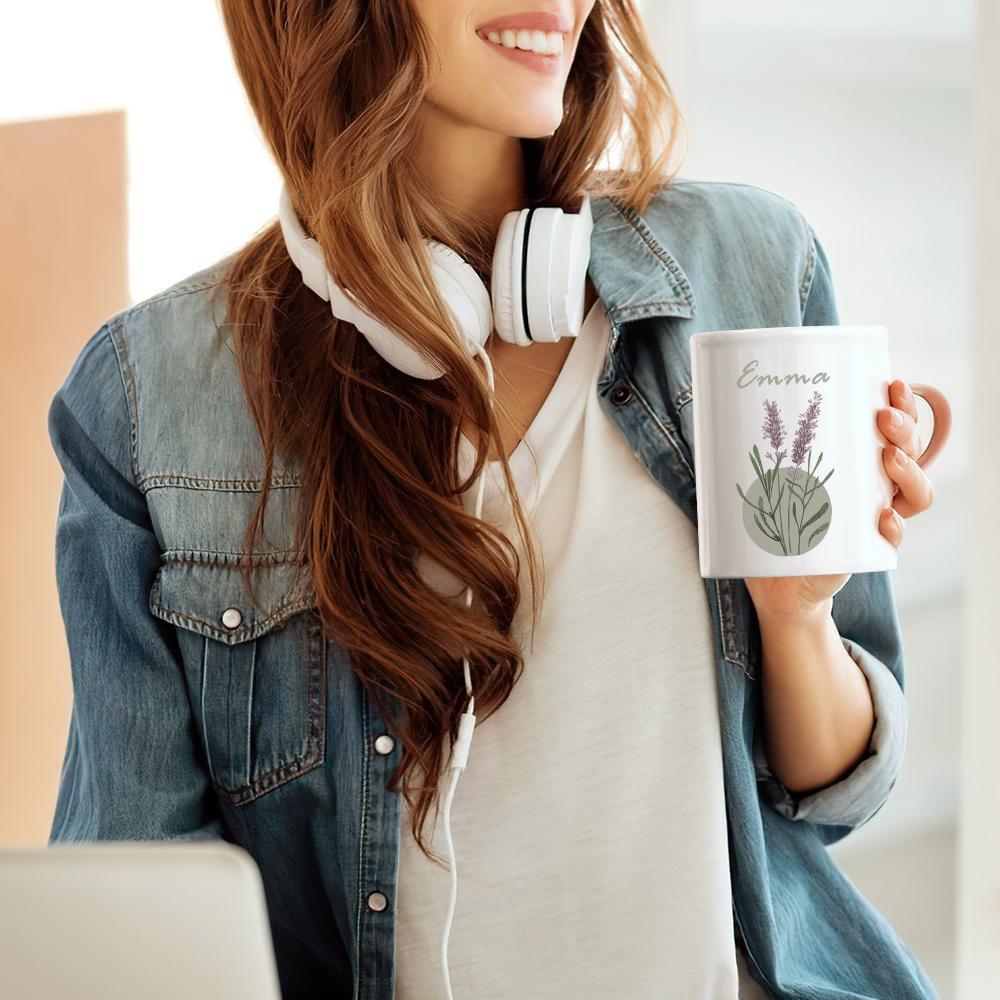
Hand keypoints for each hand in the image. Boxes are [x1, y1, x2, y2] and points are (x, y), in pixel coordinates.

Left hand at [744, 377, 937, 620]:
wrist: (777, 580)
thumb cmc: (772, 519)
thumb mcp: (766, 477)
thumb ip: (757, 446)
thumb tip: (718, 400)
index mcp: (858, 458)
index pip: (894, 425)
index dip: (903, 403)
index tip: (893, 382)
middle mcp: (878, 485)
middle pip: (912, 449)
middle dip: (906, 428)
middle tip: (884, 418)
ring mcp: (879, 516)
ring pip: (917, 491)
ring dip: (910, 472)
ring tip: (888, 458)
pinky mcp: (870, 551)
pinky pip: (894, 538)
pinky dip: (894, 527)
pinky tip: (882, 518)